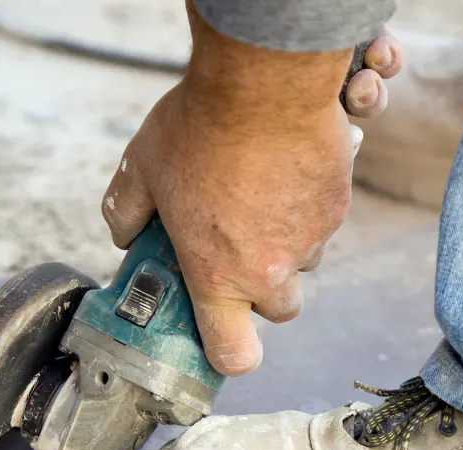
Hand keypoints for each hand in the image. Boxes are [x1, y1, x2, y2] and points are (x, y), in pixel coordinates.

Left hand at [103, 11, 403, 375]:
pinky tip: (281, 176)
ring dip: (284, 249)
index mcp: (219, 273)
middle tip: (239, 254)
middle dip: (262, 294)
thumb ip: (126, 213)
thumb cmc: (200, 126)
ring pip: (303, 265)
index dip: (230, 355)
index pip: (234, 353)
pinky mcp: (337, 206)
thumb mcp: (142, 169)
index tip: (223, 342)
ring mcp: (310, 239)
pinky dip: (304, 211)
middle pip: (279, 311)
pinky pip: (321, 224)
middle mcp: (270, 268)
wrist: (265, 80)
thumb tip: (126, 233)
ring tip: (259, 202)